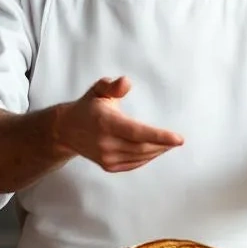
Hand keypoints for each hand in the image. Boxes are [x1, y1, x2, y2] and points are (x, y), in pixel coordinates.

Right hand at [53, 76, 183, 172]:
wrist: (67, 130)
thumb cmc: (88, 106)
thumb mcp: (98, 90)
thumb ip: (112, 86)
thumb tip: (126, 82)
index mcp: (106, 122)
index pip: (137, 132)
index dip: (160, 136)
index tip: (179, 139)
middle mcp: (106, 142)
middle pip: (143, 147)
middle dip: (163, 144)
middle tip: (176, 140)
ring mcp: (106, 156)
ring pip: (140, 157)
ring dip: (157, 151)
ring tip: (168, 144)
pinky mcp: (108, 165)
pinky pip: (134, 164)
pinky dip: (147, 158)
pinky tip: (154, 150)